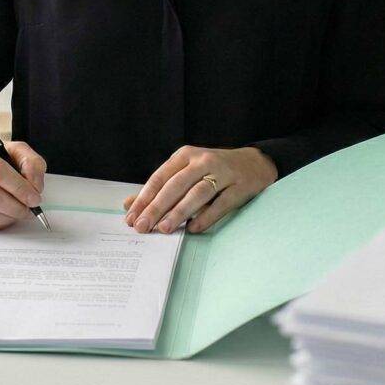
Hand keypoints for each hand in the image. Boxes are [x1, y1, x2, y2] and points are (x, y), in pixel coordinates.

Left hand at [122, 146, 277, 234]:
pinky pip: (221, 203)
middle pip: (175, 185)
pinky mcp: (239, 187)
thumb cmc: (213, 170)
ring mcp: (222, 173)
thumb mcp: (185, 171)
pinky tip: (193, 229)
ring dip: (179, 212)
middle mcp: (202, 161)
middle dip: (156, 207)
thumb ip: (159, 188)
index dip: (144, 198)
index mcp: (185, 155)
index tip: (131, 217)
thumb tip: (129, 205)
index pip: (160, 177)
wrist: (254, 163)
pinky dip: (206, 217)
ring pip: (197, 193)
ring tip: (164, 229)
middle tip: (142, 227)